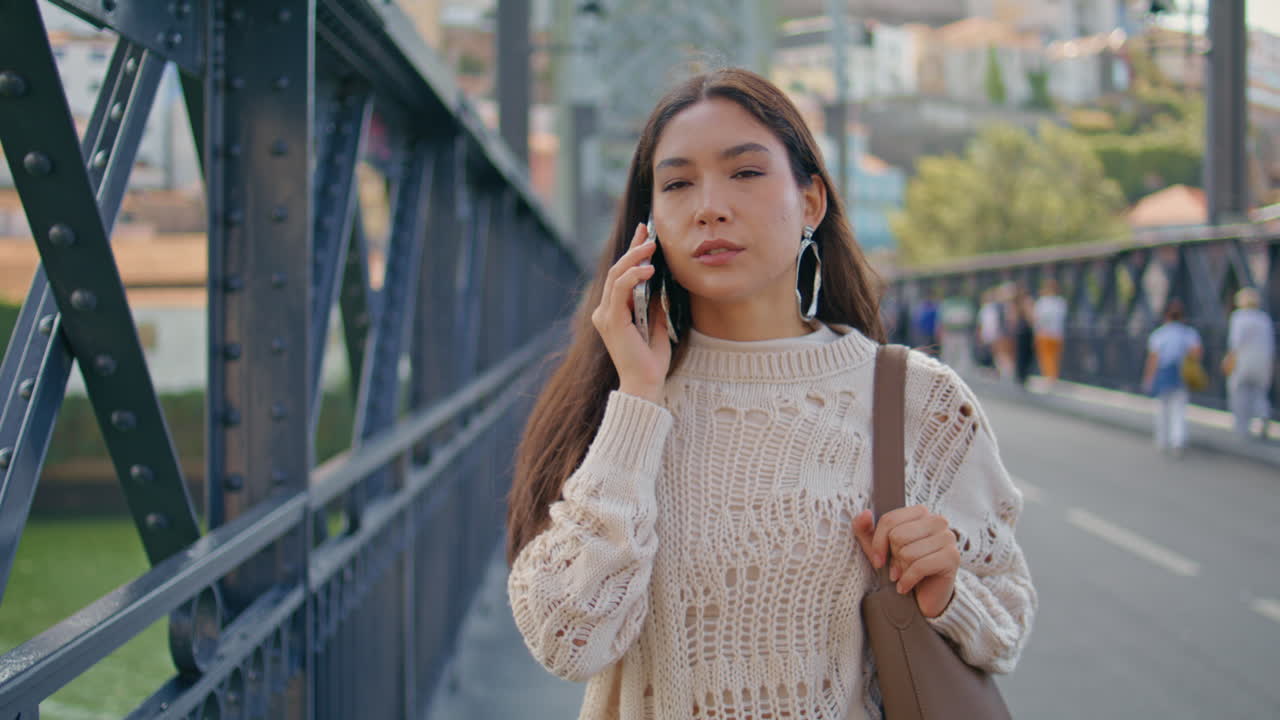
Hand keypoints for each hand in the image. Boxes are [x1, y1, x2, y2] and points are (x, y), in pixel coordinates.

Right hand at [590, 222, 672, 403]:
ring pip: (616, 275)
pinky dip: (633, 276)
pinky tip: (648, 269)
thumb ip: (654, 304)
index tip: (644, 233)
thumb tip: (659, 283)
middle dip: (633, 248)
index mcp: (614, 311)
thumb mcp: (657, 324)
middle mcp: (606, 310)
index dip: (632, 252)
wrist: (646, 382)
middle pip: (617, 270)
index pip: (622, 276)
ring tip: (651, 246)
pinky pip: (620, 290)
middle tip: (648, 232)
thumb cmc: (651, 359)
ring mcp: (606, 315)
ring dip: (634, 258)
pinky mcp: (611, 320)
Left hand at [853, 506, 959, 618]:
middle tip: (897, 568)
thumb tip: (865, 513)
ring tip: (904, 575)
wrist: (923, 598)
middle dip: (893, 557)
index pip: (890, 520)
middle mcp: (938, 521)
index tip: (877, 559)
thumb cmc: (900, 568)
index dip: (878, 542)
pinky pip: (920, 566)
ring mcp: (948, 538)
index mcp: (921, 512)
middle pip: (898, 535)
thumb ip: (865, 529)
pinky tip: (904, 587)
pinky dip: (907, 580)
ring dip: (901, 570)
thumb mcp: (877, 548)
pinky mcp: (953, 557)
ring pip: (908, 552)